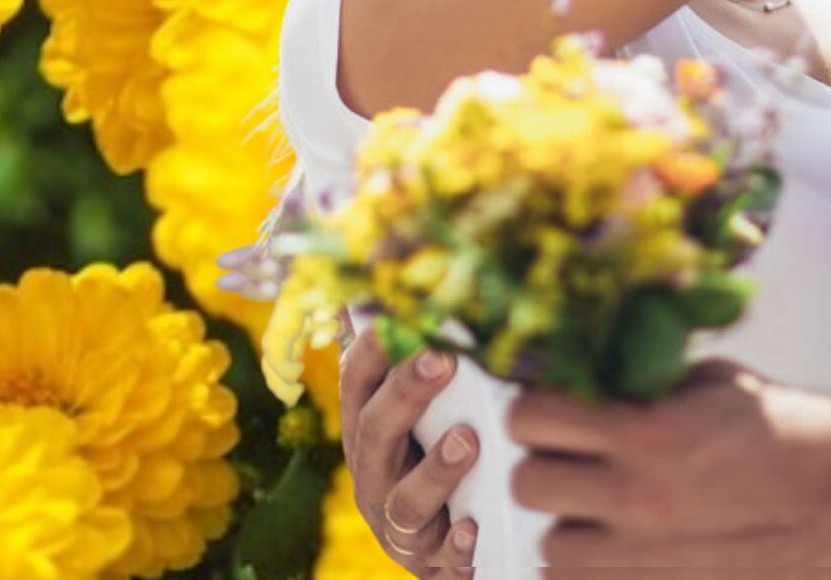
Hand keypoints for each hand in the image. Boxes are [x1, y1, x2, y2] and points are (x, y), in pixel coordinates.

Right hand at [339, 316, 482, 575]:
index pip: (357, 382)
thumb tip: (415, 279)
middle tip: (444, 358)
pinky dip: (455, 544)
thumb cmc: (440, 458)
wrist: (452, 548)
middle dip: (405, 393)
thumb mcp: (425, 412)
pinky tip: (473, 529)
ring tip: (468, 440)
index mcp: (370, 430)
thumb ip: (428, 360)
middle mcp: (375, 476)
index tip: (402, 313)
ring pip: (404, 501)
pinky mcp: (433, 563)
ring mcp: (400, 525)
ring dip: (434, 469)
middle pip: (374, 432)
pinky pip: (442, 557)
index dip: (374, 348)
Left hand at [507, 360, 830, 569]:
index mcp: (645, 431)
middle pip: (527, 483)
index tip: (558, 404)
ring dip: (565, 520)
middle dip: (545, 461)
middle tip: (574, 453)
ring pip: (549, 546)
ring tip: (598, 503)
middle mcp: (634, 495)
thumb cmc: (784, 426)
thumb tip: (592, 373)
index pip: (530, 417)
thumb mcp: (712, 379)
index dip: (537, 405)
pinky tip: (618, 539)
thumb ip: (644, 378)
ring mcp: (644, 552)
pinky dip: (589, 562)